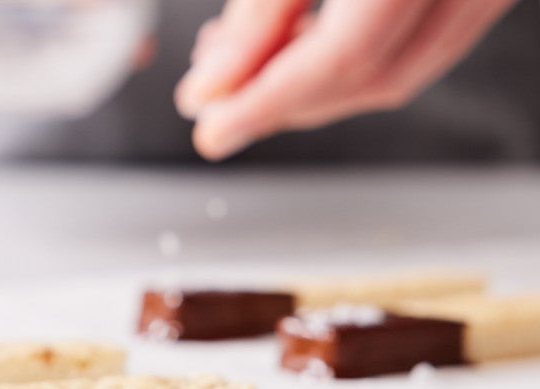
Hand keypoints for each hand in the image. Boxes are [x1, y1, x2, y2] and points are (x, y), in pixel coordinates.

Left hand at [176, 0, 515, 160]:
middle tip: (216, 105)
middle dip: (284, 103)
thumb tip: (211, 89)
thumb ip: (261, 8)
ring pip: (403, 69)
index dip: (267, 103)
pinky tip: (299, 41)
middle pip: (375, 78)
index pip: (342, 59)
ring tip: (242, 71)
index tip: (209, 130)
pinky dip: (355, 58)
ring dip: (314, 87)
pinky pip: (425, 41)